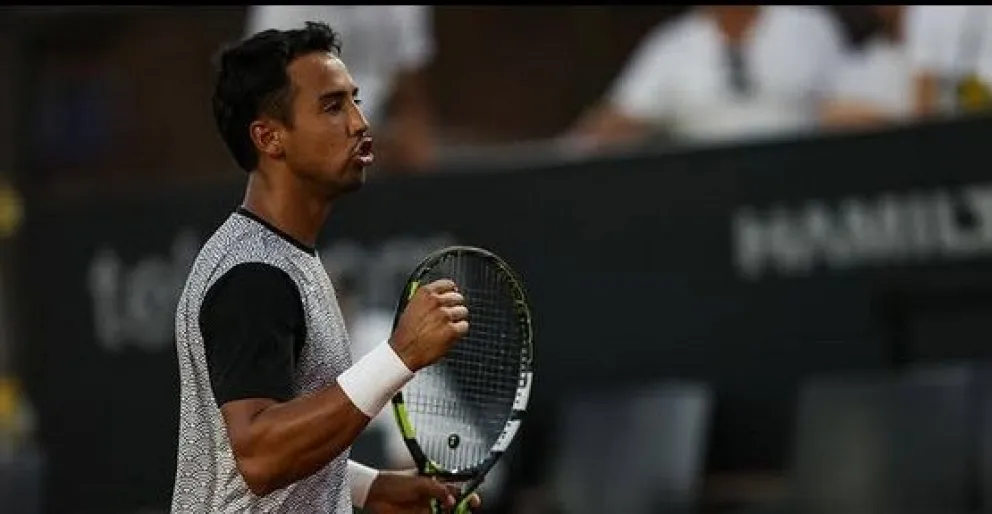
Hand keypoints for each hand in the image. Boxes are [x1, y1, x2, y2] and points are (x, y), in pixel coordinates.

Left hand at [364, 470, 481, 513]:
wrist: (375, 494)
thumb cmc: (394, 482)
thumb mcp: (419, 482)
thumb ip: (438, 489)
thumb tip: (451, 499)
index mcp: (434, 481)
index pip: (455, 487)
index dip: (466, 493)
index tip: (474, 499)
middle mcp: (432, 495)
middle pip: (453, 503)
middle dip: (462, 506)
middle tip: (467, 508)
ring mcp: (426, 507)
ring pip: (444, 512)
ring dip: (452, 512)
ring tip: (455, 511)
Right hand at [390, 279, 468, 370]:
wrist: (404, 352)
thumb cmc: (406, 333)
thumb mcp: (411, 308)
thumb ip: (426, 300)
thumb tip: (440, 296)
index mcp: (425, 294)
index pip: (447, 284)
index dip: (452, 290)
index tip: (453, 293)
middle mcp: (436, 302)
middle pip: (457, 297)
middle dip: (455, 305)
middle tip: (450, 314)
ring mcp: (445, 315)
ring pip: (463, 311)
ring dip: (457, 318)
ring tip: (448, 326)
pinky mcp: (452, 330)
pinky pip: (464, 326)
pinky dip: (459, 331)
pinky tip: (450, 334)